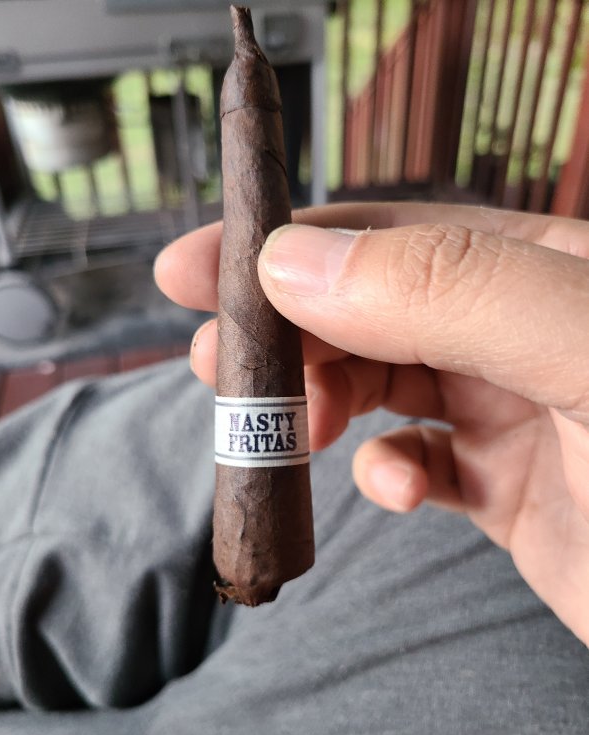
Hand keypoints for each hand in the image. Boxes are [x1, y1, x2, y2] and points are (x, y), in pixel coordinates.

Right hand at [155, 202, 588, 645]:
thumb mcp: (584, 353)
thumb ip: (448, 291)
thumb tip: (296, 263)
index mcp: (544, 267)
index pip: (390, 231)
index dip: (288, 242)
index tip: (198, 266)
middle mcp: (522, 328)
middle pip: (370, 309)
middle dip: (287, 332)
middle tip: (216, 363)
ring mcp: (514, 407)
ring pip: (382, 383)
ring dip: (324, 401)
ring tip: (287, 426)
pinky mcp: (508, 487)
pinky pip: (421, 462)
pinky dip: (389, 472)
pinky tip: (396, 488)